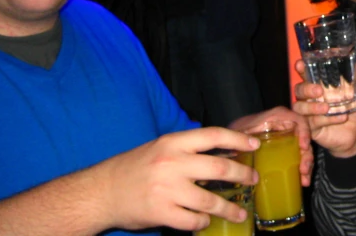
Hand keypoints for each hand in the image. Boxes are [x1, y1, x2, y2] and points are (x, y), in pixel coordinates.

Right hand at [97, 126, 258, 231]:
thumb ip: (188, 150)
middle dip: (242, 175)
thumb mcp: (160, 149)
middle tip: (253, 180)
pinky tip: (206, 220)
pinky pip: (193, 220)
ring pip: (210, 200)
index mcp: (173, 143)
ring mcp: (166, 189)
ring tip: (240, 211)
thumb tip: (223, 153)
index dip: (238, 140)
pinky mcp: (161, 212)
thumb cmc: (134, 168)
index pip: (213, 135)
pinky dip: (203, 221)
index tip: (255, 145)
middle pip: (219, 169)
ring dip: (230, 208)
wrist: (100, 192)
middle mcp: (172, 163)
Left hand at [229, 106, 313, 186]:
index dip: (304, 132)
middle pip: (304, 139)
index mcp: (279, 118)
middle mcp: (288, 128)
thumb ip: (245, 134)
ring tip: (304, 180)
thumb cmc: (241, 128)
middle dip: (307, 155)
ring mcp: (289, 140)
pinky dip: (302, 171)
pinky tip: (302, 182)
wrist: (235, 136)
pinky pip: (298, 159)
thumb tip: (251, 145)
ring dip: (306, 165)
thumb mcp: (242, 128)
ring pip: (304, 151)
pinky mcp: (288, 151)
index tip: (303, 146)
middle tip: (304, 170)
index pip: (298, 121)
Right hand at [292, 60, 355, 157]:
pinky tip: (341, 117)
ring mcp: (308, 113)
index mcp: (318, 85)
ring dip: (313, 107)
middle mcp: (309, 98)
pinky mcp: (311, 128)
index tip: (300, 64)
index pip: (306, 74)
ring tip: (327, 107)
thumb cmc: (351, 108)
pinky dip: (328, 119)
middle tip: (319, 90)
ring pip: (301, 108)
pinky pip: (313, 123)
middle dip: (307, 89)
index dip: (302, 69)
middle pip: (299, 90)